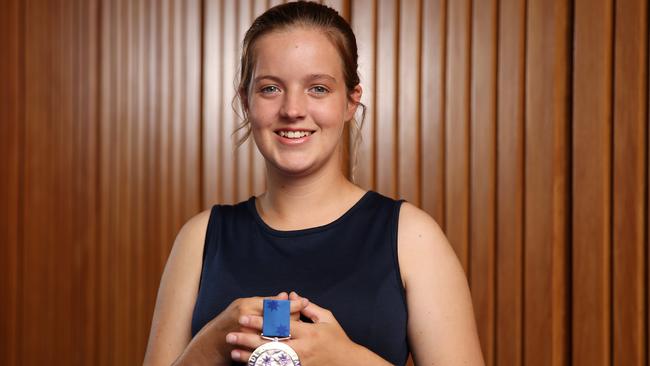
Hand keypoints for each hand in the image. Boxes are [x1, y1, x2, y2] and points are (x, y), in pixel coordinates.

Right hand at [174, 292, 307, 364]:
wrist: (212, 345)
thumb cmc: (230, 322)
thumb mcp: (244, 306)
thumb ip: (264, 302)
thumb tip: (284, 295)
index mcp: (246, 307)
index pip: (273, 304)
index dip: (291, 304)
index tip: (305, 302)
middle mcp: (246, 321)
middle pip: (277, 319)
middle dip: (293, 317)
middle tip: (306, 314)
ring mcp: (247, 337)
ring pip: (275, 334)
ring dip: (289, 331)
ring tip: (301, 329)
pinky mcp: (248, 350)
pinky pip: (268, 348)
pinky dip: (280, 345)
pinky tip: (290, 344)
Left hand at [226, 292, 371, 364]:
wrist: (348, 363)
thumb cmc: (337, 338)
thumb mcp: (327, 319)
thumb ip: (308, 308)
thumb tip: (291, 296)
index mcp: (309, 333)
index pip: (280, 326)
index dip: (261, 321)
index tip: (244, 317)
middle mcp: (303, 349)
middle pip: (270, 344)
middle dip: (248, 339)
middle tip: (230, 335)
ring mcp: (300, 363)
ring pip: (270, 360)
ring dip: (250, 356)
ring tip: (233, 351)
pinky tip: (248, 364)